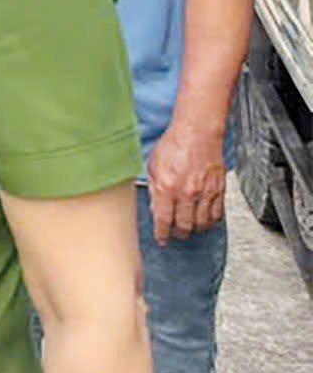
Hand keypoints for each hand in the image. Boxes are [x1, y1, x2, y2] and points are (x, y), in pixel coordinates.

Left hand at [147, 122, 226, 242]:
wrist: (198, 133)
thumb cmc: (174, 145)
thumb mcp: (153, 165)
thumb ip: (154, 188)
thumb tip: (155, 206)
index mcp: (167, 186)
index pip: (164, 219)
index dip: (162, 233)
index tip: (162, 239)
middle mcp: (187, 193)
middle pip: (184, 226)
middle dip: (179, 233)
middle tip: (176, 234)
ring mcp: (205, 193)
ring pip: (202, 224)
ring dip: (195, 229)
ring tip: (189, 228)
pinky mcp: (219, 191)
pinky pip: (217, 215)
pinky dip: (210, 222)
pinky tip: (205, 220)